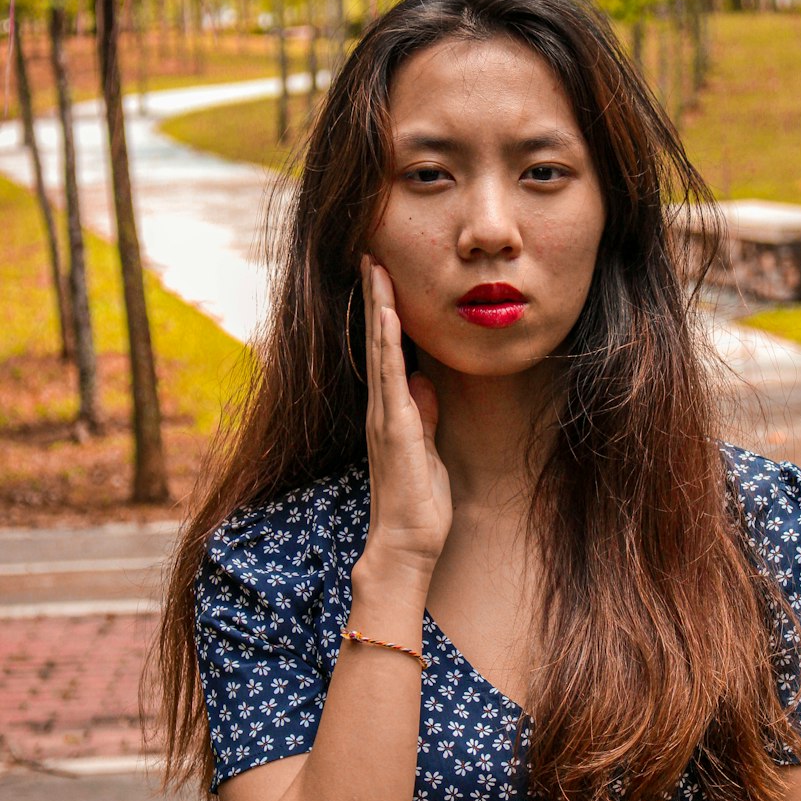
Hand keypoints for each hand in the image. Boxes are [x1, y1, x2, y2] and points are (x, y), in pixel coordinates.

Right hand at [361, 253, 452, 577]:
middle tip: (370, 255)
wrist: (408, 545)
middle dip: (374, 298)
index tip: (383, 277)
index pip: (386, 352)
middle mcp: (382, 408)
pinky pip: (389, 378)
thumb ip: (424, 416)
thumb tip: (423, 383)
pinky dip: (387, 345)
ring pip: (379, 351)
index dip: (384, 314)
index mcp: (391, 411)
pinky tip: (387, 317)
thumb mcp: (429, 450)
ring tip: (375, 270)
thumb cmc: (419, 505)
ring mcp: (385, 417)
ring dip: (377, 309)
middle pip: (376, 341)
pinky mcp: (395, 429)